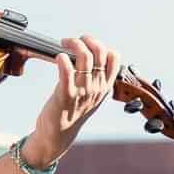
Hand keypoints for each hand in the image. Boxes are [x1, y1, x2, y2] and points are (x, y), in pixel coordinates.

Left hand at [28, 35, 120, 165]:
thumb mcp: (90, 93)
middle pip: (99, 53)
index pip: (115, 58)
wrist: (58, 134)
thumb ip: (94, 77)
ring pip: (85, 58)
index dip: (101, 45)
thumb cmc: (72, 110)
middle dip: (85, 40)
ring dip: (73, 45)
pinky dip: (62, 60)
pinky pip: (67, 72)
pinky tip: (58, 57)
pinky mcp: (65, 95)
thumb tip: (88, 53)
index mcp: (105, 86)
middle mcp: (97, 87)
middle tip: (71, 41)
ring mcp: (83, 91)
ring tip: (62, 44)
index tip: (86, 43)